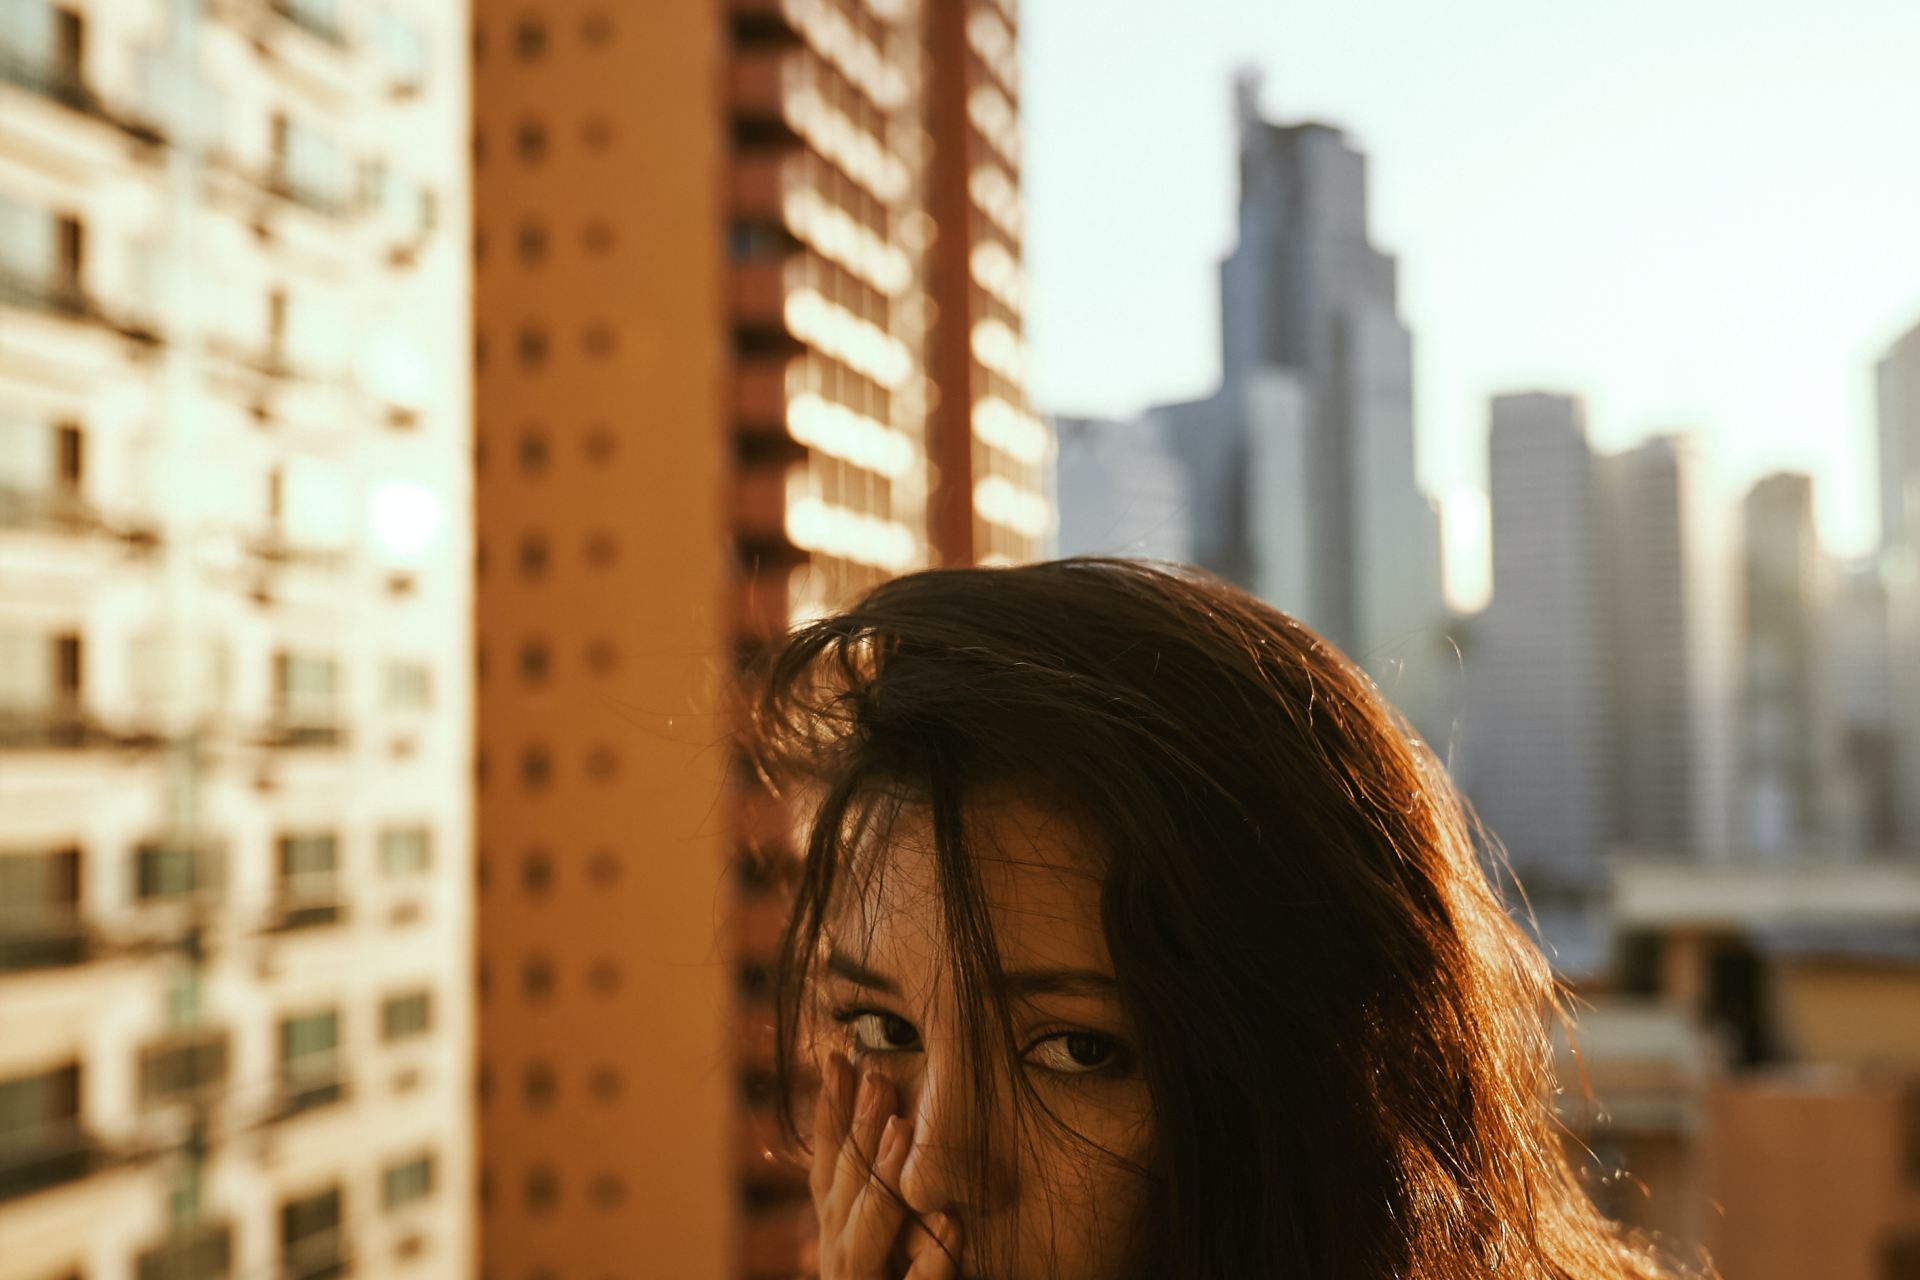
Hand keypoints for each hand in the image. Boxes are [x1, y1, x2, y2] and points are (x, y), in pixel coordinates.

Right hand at [810, 1050, 961, 1278]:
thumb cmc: (900, 1276)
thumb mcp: (886, 1233)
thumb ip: (879, 1188)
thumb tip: (892, 1114)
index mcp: (838, 1232)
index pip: (828, 1164)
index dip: (828, 1111)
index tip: (837, 1054)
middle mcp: (841, 1259)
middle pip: (842, 1189)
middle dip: (855, 1130)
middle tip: (876, 1074)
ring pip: (864, 1240)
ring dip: (881, 1184)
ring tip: (903, 1130)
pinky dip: (933, 1263)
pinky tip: (954, 1227)